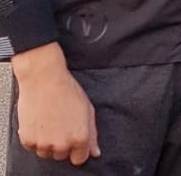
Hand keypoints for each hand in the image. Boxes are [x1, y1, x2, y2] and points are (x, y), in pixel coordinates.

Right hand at [11, 42, 99, 164]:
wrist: (44, 79)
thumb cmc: (67, 90)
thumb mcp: (87, 109)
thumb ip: (92, 133)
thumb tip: (95, 152)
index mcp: (80, 137)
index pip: (79, 159)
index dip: (78, 149)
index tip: (75, 140)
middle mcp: (62, 144)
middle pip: (62, 155)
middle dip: (63, 143)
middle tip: (62, 124)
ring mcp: (44, 144)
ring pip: (47, 152)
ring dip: (48, 141)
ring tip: (50, 120)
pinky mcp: (28, 141)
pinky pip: (33, 147)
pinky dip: (35, 137)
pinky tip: (40, 121)